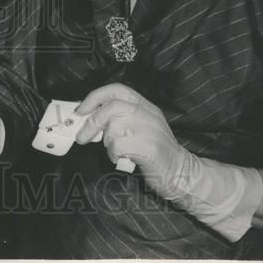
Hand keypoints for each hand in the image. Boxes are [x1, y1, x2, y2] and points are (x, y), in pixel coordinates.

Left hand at [74, 83, 262, 242]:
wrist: (182, 173)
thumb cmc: (156, 151)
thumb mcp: (142, 126)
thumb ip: (121, 117)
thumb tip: (89, 116)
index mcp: (146, 105)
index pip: (117, 89)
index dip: (95, 96)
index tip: (81, 110)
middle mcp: (148, 114)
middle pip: (112, 107)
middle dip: (92, 122)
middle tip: (82, 137)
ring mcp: (150, 130)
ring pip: (114, 128)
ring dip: (107, 143)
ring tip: (116, 151)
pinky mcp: (150, 148)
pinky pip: (119, 145)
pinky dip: (114, 154)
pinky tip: (122, 159)